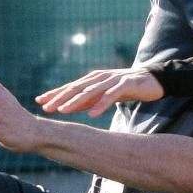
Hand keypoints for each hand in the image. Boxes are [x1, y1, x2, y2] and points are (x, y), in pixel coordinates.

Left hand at [36, 67, 164, 116]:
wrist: (152, 79)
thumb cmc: (126, 88)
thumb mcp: (103, 94)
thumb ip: (87, 100)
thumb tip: (67, 108)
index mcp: (93, 80)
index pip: (70, 87)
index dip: (55, 94)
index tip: (40, 102)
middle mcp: (99, 78)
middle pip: (76, 88)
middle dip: (60, 98)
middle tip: (46, 108)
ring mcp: (112, 80)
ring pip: (90, 91)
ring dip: (76, 102)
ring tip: (63, 111)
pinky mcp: (126, 84)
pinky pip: (111, 96)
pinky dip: (101, 104)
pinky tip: (92, 114)